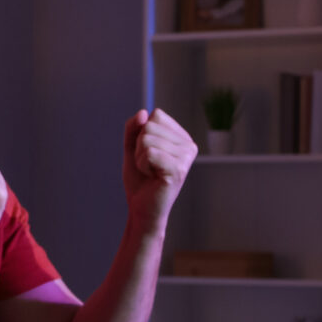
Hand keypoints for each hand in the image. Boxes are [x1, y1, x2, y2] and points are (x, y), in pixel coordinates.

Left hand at [121, 108, 196, 224]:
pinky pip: (149, 152)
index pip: (156, 116)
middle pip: (150, 125)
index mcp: (182, 137)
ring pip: (147, 138)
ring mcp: (186, 158)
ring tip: (150, 172)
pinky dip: (142, 165)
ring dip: (140, 157)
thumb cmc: (140, 180)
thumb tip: (144, 113)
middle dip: (139, 146)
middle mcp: (189, 145)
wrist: (141, 209)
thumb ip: (133, 127)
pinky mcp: (178, 170)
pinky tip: (152, 177)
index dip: (142, 134)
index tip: (149, 154)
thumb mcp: (132, 148)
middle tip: (148, 165)